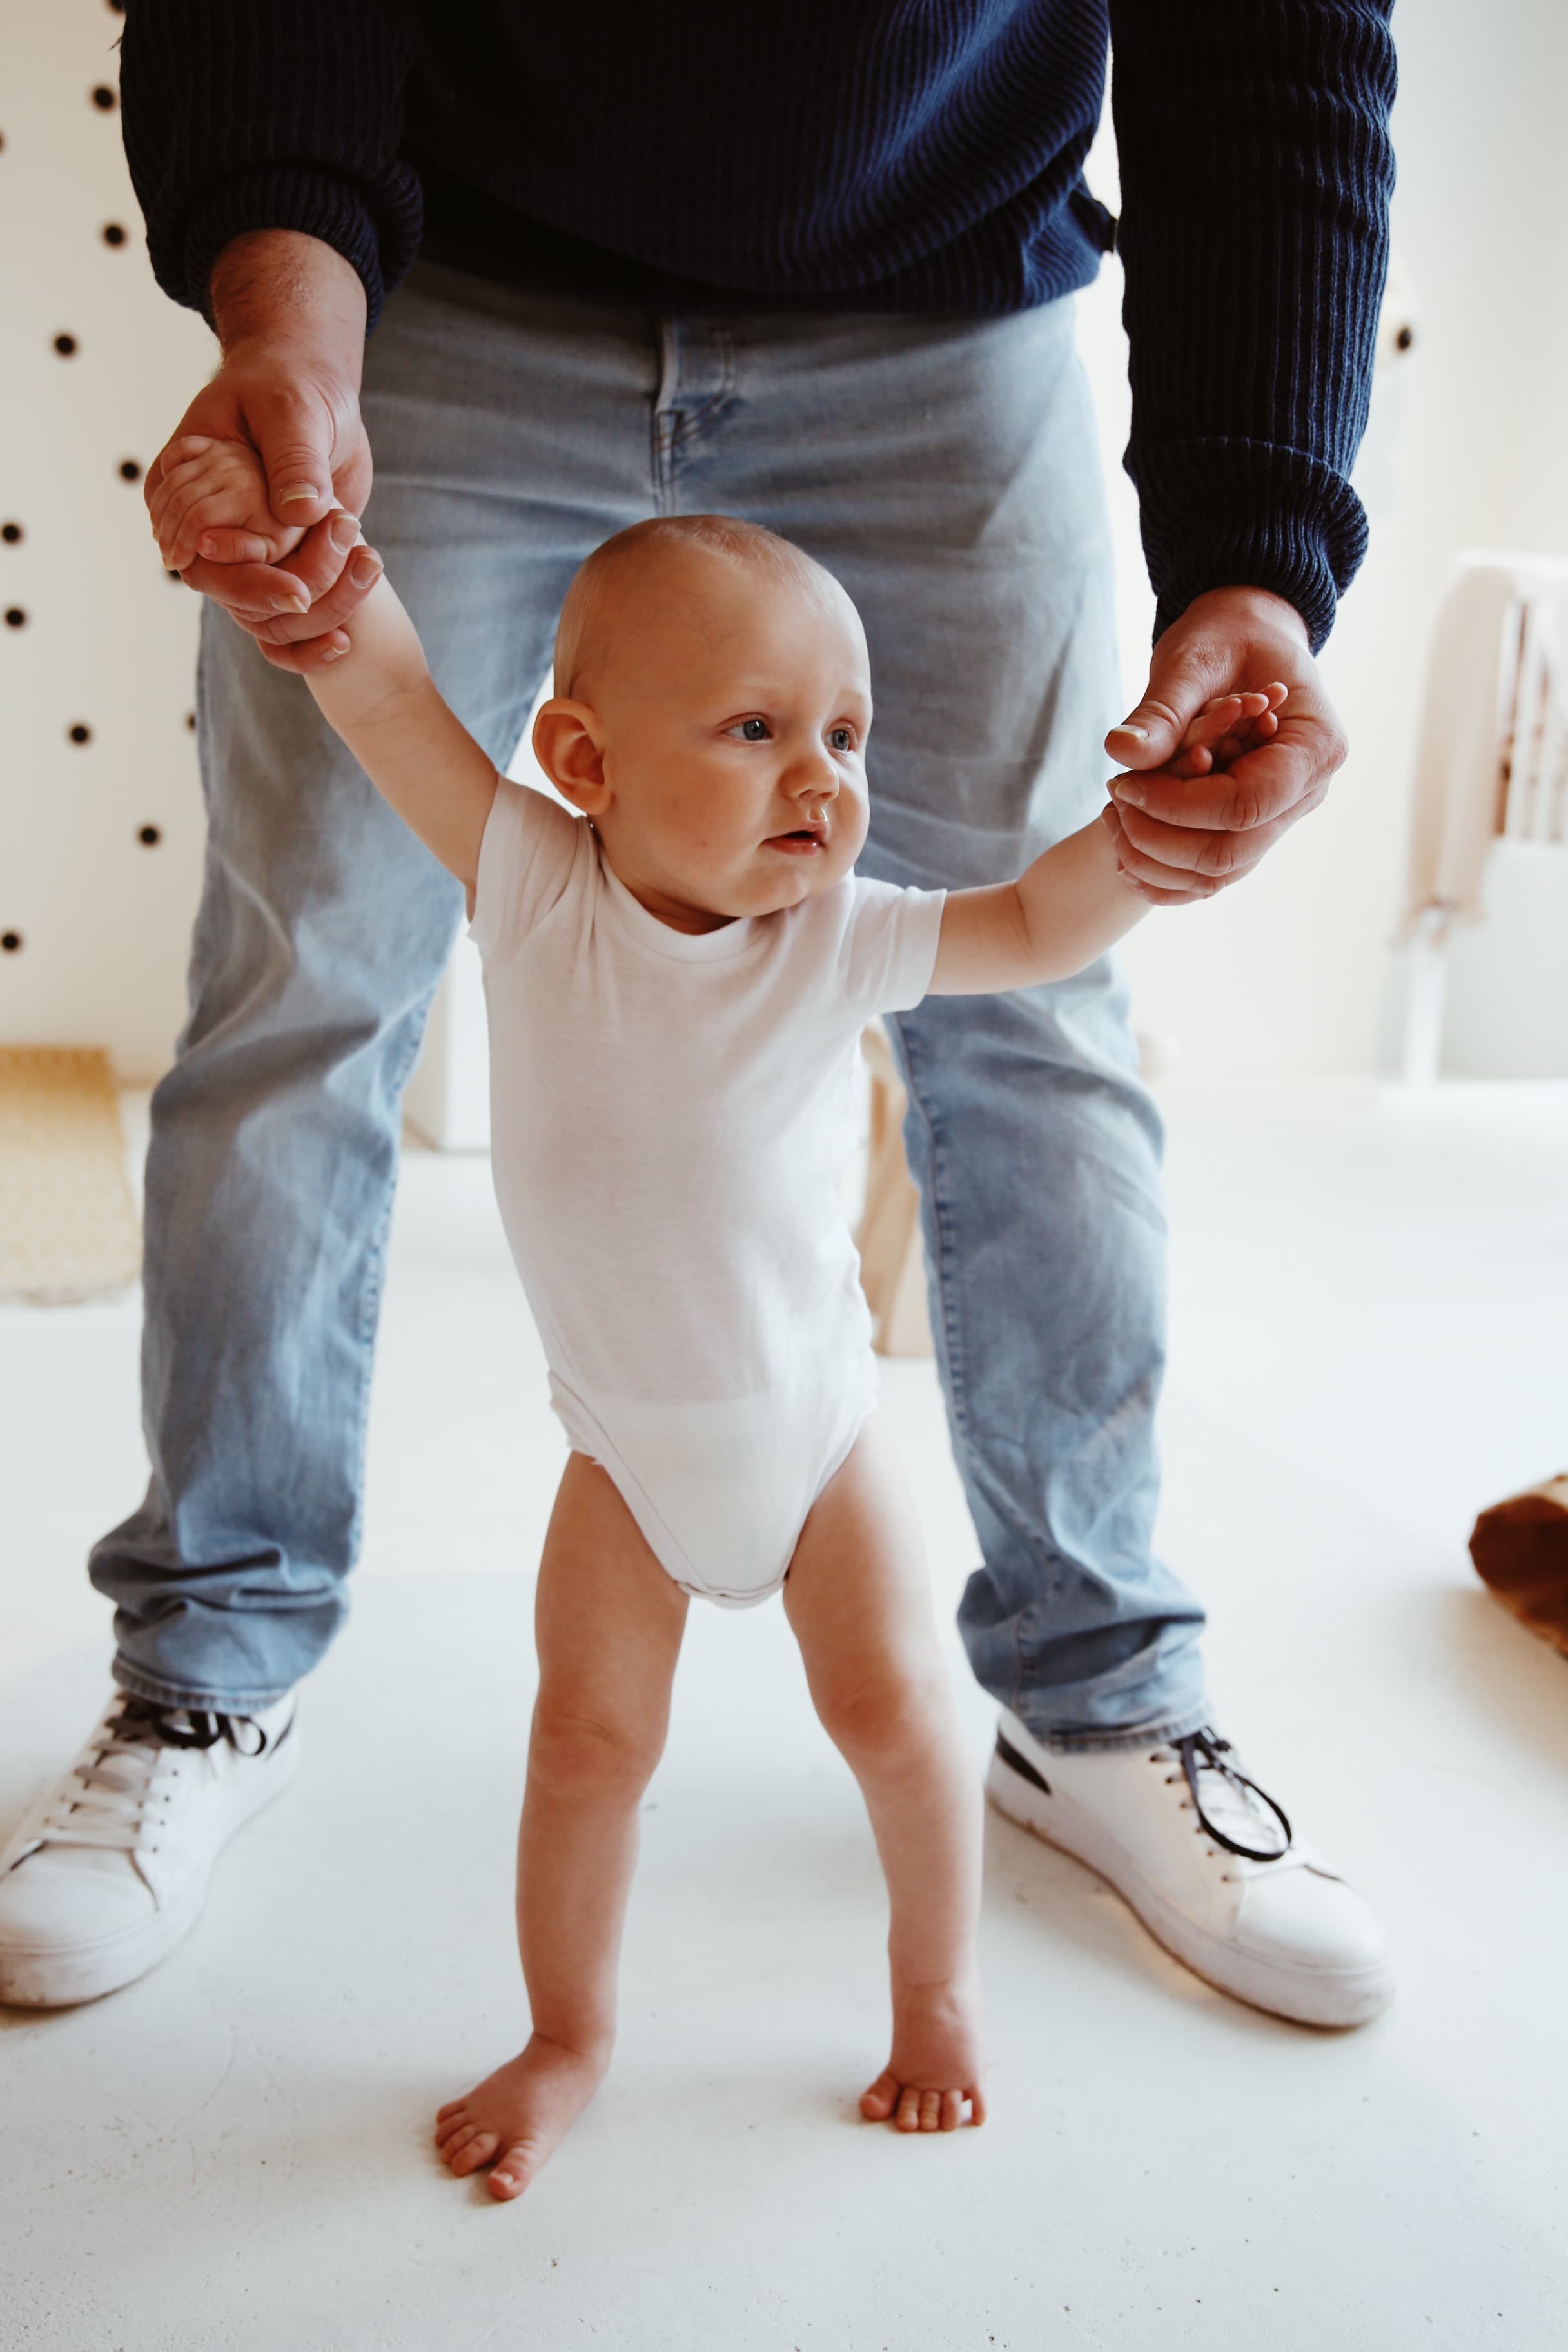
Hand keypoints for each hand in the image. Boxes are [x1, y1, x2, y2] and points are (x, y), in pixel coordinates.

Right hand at [144, 231, 378, 673]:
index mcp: (180, 486)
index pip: (196, 552)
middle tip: (357, 556)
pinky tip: (346, 642)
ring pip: (264, 614)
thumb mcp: (293, 410)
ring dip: (323, 601)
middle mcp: (201, 528)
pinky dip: (316, 635)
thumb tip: (298, 513)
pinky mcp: (276, 567)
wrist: (315, 395)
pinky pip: (284, 621)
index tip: (298, 592)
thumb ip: (293, 459)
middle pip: (233, 593)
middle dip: (295, 592)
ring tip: (370, 557)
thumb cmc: (290, 386)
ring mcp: (238, 553)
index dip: (244, 579)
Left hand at [1100, 586, 1347, 906]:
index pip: (1244, 804)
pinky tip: (1124, 847)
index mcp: (1316, 747)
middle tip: (1114, 801)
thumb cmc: (1227, 638)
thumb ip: (1162, 711)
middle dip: (1161, 837)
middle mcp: (1308, 792)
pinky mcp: (1257, 827)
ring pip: (1220, 872)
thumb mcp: (1194, 661)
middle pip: (1231, 851)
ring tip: (1114, 816)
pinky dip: (1166, 872)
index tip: (1123, 784)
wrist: (1246, 637)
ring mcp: (1285, 816)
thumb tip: (1120, 751)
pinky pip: (1213, 873)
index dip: (1177, 805)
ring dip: (1157, 859)